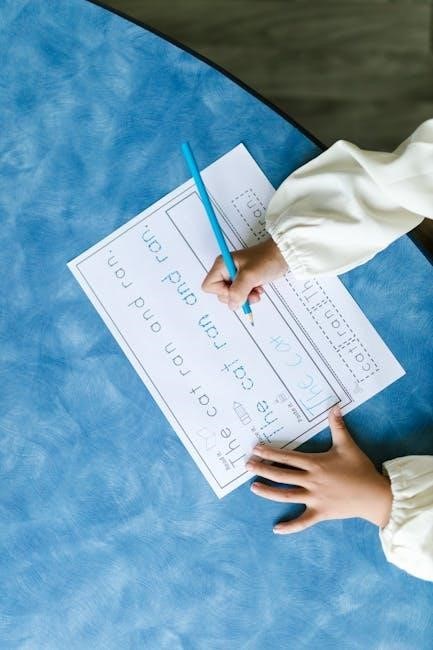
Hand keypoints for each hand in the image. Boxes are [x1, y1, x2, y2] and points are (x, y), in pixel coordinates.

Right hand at [201, 237, 287, 310]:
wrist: (283, 255)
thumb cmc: (267, 260)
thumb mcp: (250, 276)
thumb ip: (238, 292)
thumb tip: (232, 305)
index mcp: (221, 265)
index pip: (209, 287)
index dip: (222, 292)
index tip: (236, 288)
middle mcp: (225, 270)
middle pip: (221, 294)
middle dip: (237, 296)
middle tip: (250, 291)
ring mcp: (234, 276)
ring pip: (233, 297)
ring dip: (246, 297)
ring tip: (257, 290)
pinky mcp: (244, 281)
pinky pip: (241, 295)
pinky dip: (250, 295)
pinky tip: (259, 288)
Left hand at [246, 406, 392, 532]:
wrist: (375, 495)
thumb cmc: (360, 469)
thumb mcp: (347, 445)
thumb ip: (338, 426)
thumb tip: (334, 407)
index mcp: (315, 463)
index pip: (287, 457)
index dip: (270, 452)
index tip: (256, 449)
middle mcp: (311, 480)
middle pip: (282, 475)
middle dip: (263, 469)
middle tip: (247, 466)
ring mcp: (314, 498)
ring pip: (286, 495)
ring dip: (268, 492)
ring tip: (254, 488)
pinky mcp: (320, 513)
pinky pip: (303, 521)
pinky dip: (290, 526)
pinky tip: (276, 528)